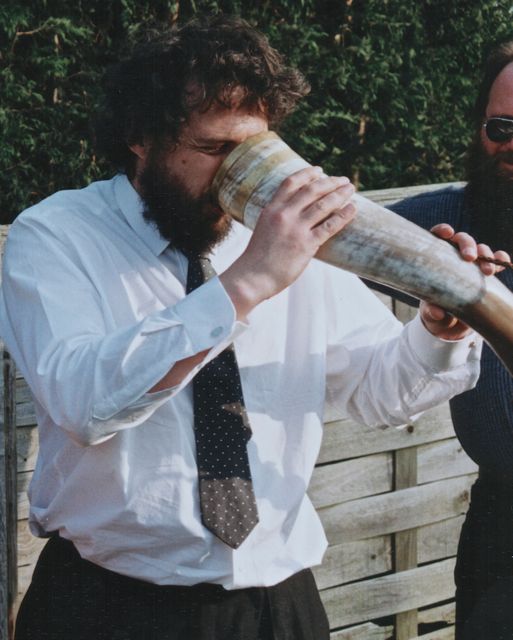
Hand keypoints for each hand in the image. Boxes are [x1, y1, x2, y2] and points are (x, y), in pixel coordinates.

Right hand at [220, 166, 355, 317]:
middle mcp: (284, 215)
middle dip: (330, 182)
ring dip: (340, 194)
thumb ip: (277, 218)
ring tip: (351, 190)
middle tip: (343, 180)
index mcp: (271, 209)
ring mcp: (296, 229)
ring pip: (323, 205)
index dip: (307, 173)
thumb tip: (294, 211)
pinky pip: (330, 226)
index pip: (291, 182)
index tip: (320, 170)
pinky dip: (343, 215)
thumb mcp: (263, 228)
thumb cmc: (257, 258)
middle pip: (312, 190)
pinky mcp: (306, 245)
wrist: (253, 277)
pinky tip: (353, 209)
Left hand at [420, 223, 510, 339]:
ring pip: (480, 249)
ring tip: (488, 271)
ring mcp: (471, 265)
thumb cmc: (434, 314)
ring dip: (486, 255)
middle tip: (470, 258)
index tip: (448, 233)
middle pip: (461, 240)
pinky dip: (501, 258)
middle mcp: (453, 258)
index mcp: (434, 261)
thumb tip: (437, 312)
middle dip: (468, 245)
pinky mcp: (485, 274)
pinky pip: (496, 260)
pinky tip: (504, 263)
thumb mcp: (429, 315)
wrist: (450, 326)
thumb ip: (430, 312)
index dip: (441, 231)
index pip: (436, 238)